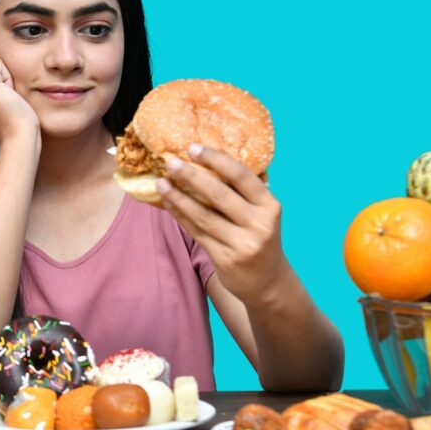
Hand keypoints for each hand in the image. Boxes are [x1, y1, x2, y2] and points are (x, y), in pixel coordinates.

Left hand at [157, 144, 285, 300]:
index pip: (241, 176)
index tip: (193, 148)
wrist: (267, 281)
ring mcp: (242, 244)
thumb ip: (243, 192)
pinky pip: (197, 232)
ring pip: (203, 215)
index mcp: (270, 206)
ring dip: (179, 197)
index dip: (216, 160)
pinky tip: (168, 203)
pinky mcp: (226, 259)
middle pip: (219, 195)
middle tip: (170, 162)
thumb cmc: (259, 236)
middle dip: (191, 176)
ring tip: (161, 183)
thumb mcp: (262, 213)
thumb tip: (208, 159)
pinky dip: (180, 215)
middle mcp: (259, 225)